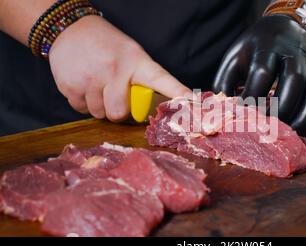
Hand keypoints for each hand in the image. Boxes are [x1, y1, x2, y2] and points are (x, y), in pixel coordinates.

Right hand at [49, 15, 190, 121]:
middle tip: (114, 94)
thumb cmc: (107, 46)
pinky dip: (83, 101)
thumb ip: (142, 80)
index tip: (192, 102)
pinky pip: (80, 109)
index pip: (161, 80)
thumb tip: (155, 108)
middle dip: (117, 110)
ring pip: (98, 113)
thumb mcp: (131, 54)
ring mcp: (90, 78)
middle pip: (118, 113)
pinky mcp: (69, 86)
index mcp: (136, 62)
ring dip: (99, 106)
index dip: (178, 93)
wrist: (70, 28)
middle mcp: (114, 70)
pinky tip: (84, 84)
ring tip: (97, 84)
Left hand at [212, 15, 305, 136]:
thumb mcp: (235, 57)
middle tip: (269, 129)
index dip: (253, 97)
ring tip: (291, 134)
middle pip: (293, 81)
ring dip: (304, 116)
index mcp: (266, 46)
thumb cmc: (255, 49)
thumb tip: (221, 112)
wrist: (285, 28)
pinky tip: (304, 130)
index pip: (262, 72)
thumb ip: (224, 82)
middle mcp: (293, 52)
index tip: (244, 118)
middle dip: (281, 109)